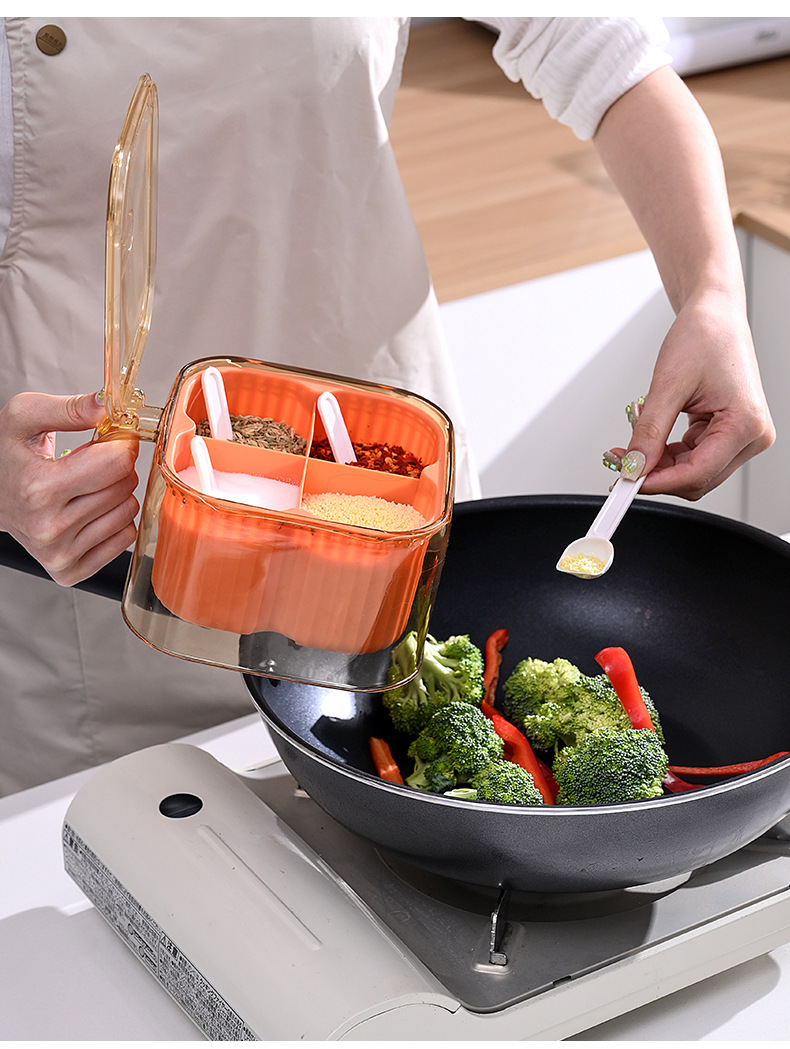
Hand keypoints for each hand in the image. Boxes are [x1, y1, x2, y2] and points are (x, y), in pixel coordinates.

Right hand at [0, 391, 139, 584]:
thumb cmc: (5, 456)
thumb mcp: (24, 417)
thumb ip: (70, 408)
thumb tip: (107, 404)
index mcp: (39, 488)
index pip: (116, 463)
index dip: (120, 443)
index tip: (111, 438)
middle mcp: (49, 527)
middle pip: (124, 486)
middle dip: (115, 467)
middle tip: (89, 463)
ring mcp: (59, 553)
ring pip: (127, 512)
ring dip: (115, 494)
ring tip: (84, 487)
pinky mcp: (69, 570)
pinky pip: (125, 539)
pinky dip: (114, 520)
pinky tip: (87, 511)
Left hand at [609, 291, 774, 499]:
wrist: (714, 316)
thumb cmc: (704, 336)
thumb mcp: (668, 385)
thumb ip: (650, 431)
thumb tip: (635, 465)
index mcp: (746, 422)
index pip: (699, 473)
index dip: (659, 482)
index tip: (628, 481)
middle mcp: (751, 434)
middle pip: (697, 478)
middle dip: (656, 474)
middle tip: (621, 463)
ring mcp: (742, 436)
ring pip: (694, 472)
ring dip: (660, 465)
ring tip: (631, 446)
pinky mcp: (729, 433)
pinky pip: (694, 458)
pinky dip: (668, 454)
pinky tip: (649, 442)